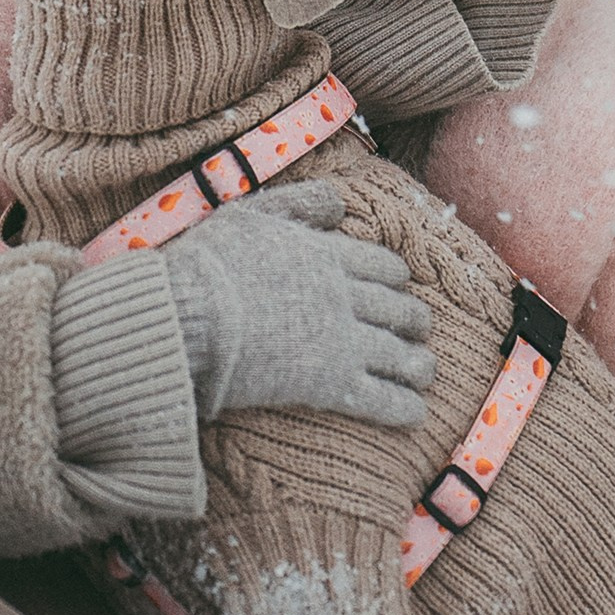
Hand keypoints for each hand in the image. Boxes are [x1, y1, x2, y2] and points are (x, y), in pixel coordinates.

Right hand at [160, 177, 434, 428]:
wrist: (189, 314)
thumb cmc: (210, 263)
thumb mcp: (253, 213)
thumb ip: (299, 202)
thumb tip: (340, 201)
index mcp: (329, 255)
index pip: (384, 267)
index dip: (396, 279)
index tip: (397, 288)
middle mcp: (346, 297)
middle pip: (401, 309)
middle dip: (414, 321)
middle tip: (417, 330)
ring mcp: (343, 342)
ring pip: (401, 355)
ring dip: (419, 364)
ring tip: (425, 372)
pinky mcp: (330, 384)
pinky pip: (383, 399)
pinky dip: (404, 407)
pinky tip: (414, 414)